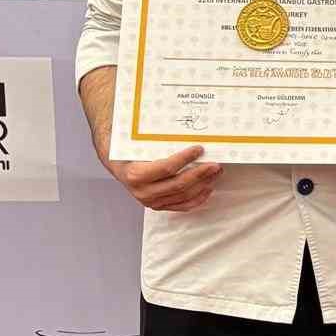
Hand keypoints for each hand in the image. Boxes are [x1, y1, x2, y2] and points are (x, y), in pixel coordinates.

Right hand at [106, 144, 220, 212]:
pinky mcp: (160, 206)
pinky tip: (208, 188)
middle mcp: (143, 192)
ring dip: (203, 184)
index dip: (185, 159)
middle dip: (200, 174)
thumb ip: (154, 140)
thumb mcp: (135, 144)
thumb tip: (180, 128)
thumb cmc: (129, 153)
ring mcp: (152, 202)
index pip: (166, 168)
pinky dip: (198, 198)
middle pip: (178, 184)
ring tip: (215, 173)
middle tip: (215, 164)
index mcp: (136, 175)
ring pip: (183, 195)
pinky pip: (183, 206)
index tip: (199, 149)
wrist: (119, 167)